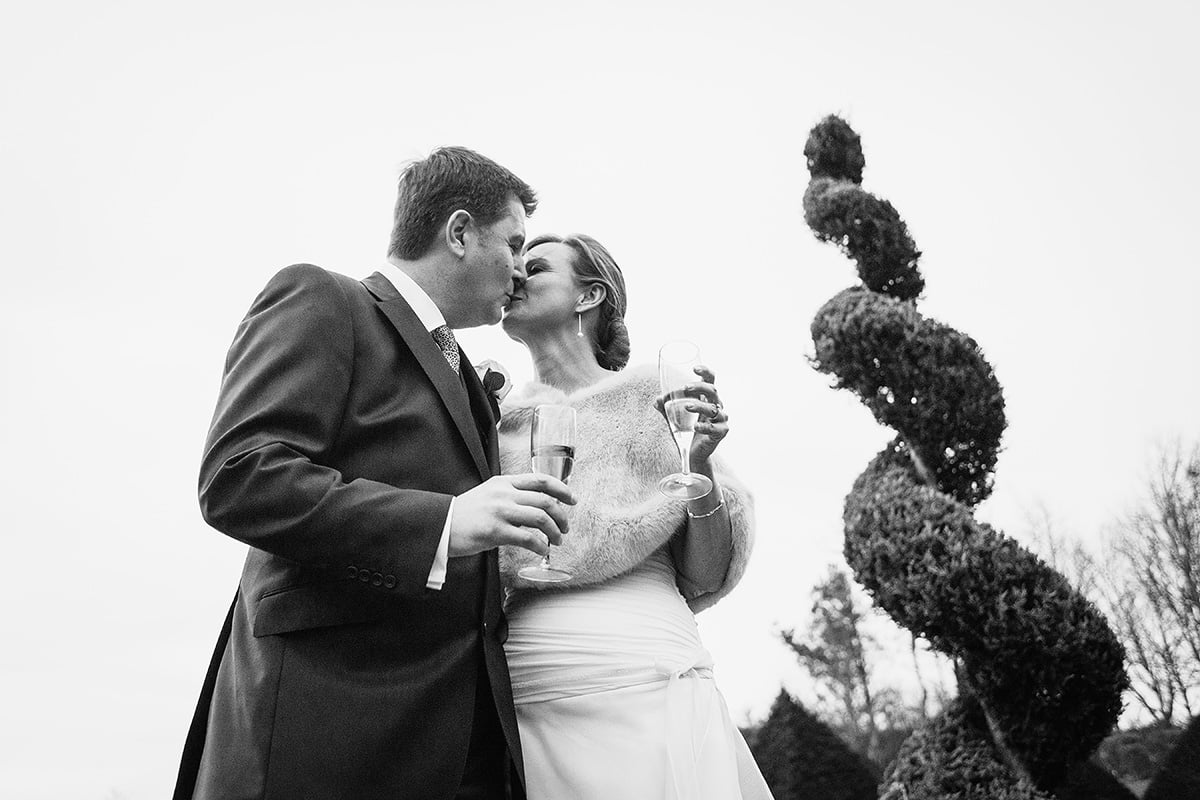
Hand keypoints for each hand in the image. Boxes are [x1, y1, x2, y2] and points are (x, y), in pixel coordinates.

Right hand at [449, 474, 574, 556]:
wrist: (441, 525)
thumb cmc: (466, 514)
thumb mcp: (489, 494)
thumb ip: (511, 496)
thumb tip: (537, 507)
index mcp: (503, 482)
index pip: (540, 480)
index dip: (562, 489)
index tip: (573, 500)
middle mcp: (504, 494)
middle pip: (545, 500)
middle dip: (561, 516)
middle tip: (565, 528)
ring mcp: (500, 511)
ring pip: (540, 518)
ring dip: (554, 531)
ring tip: (557, 540)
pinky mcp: (495, 531)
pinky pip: (527, 538)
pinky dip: (540, 546)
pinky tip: (542, 550)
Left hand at [655, 365, 728, 465]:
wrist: (692, 454)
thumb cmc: (685, 432)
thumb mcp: (673, 418)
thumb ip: (665, 408)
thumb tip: (656, 400)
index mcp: (707, 399)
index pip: (710, 381)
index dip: (705, 372)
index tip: (694, 368)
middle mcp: (716, 406)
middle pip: (712, 390)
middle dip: (699, 387)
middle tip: (685, 387)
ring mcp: (721, 419)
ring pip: (713, 408)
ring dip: (699, 405)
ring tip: (686, 406)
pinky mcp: (721, 433)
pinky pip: (714, 428)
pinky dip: (704, 426)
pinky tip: (695, 427)